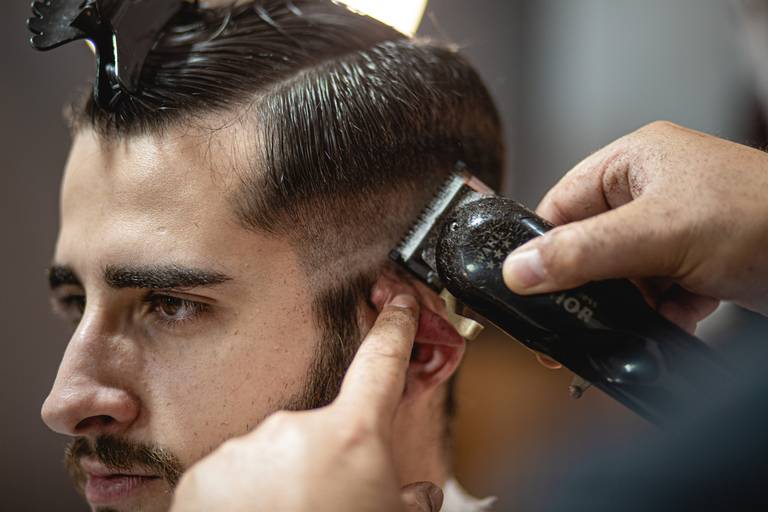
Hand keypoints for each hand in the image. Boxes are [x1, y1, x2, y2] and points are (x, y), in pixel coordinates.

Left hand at [170, 293, 443, 511]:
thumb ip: (409, 500)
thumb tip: (415, 494)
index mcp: (354, 437)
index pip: (382, 364)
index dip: (395, 329)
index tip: (398, 305)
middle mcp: (296, 429)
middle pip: (323, 431)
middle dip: (327, 462)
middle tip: (329, 504)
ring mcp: (245, 449)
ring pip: (274, 457)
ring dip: (281, 484)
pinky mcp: (203, 474)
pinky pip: (233, 476)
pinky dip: (242, 499)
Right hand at [503, 121, 767, 332]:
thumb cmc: (766, 217)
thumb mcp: (659, 235)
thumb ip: (583, 253)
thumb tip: (519, 269)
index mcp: (634, 162)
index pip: (562, 204)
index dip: (542, 246)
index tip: (528, 286)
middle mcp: (651, 192)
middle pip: (589, 245)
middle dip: (590, 285)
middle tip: (572, 321)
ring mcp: (675, 230)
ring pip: (621, 276)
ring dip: (629, 305)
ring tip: (642, 319)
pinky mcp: (696, 264)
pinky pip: (655, 293)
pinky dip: (661, 314)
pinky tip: (679, 318)